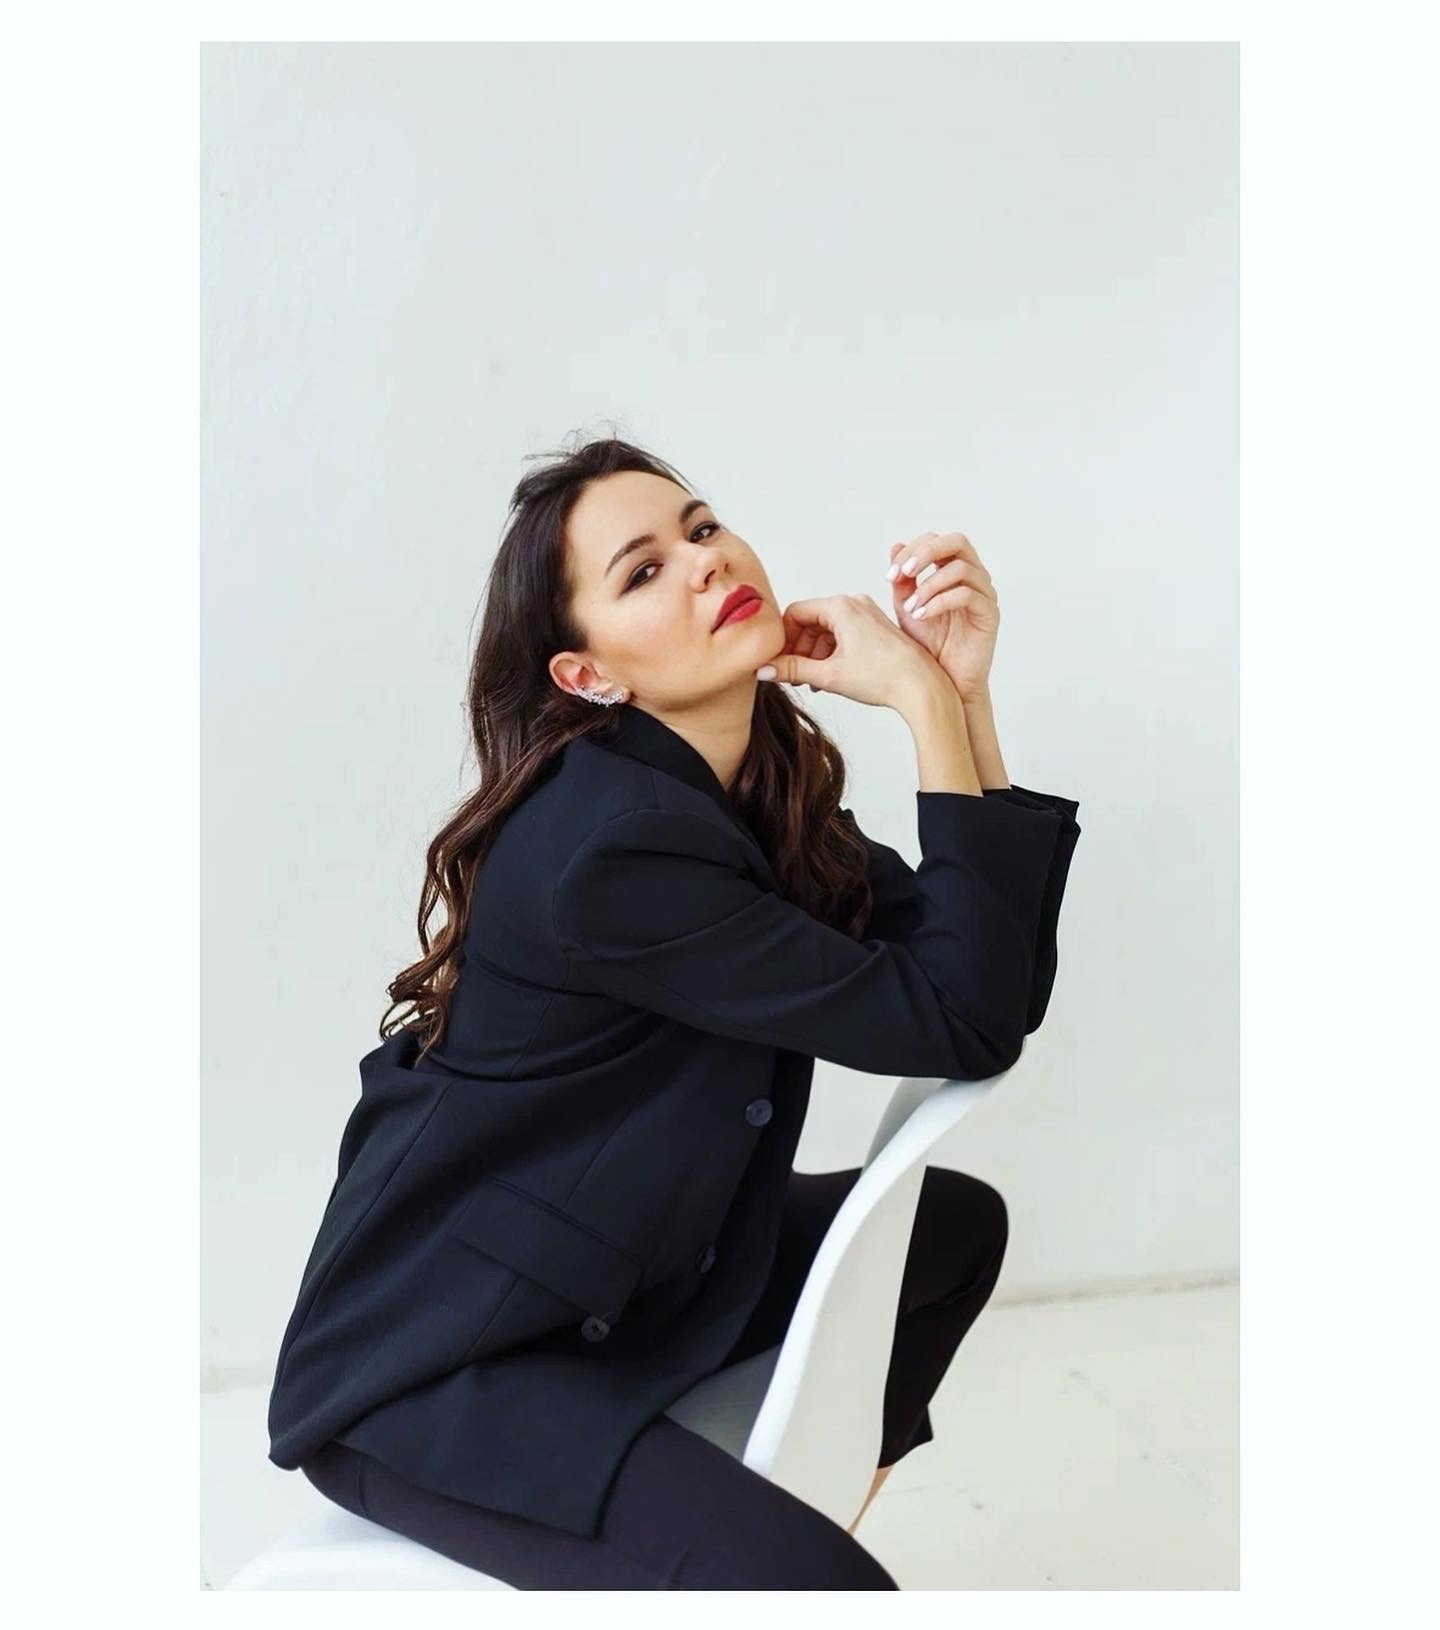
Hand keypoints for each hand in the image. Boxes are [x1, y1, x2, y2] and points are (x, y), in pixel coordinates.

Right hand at [758, 593, 939, 710]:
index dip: (783, 639)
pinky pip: (842, 635)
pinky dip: (830, 653)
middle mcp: (853, 604)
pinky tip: (828, 677)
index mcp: (841, 606)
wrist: (923, 687)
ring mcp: (866, 615)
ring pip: (825, 630)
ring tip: (811, 681)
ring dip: (813, 654)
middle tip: (792, 675)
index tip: (779, 662)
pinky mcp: (875, 628)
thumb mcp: (829, 675)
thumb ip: (793, 670)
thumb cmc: (884, 677)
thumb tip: (764, 669)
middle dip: (798, 648)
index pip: (795, 613)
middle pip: (810, 621)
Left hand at [886, 532, 999, 703]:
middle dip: (925, 553)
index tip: (890, 574)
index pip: (936, 540)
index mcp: (952, 571)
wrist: (946, 683)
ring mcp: (984, 594)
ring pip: (961, 569)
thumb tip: (895, 546)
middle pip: (956, 542)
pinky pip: (968, 596)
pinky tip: (922, 616)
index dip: (912, 549)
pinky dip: (940, 602)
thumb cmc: (929, 647)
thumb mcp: (908, 609)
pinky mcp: (989, 615)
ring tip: (911, 607)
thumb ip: (903, 581)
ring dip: (929, 585)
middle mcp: (973, 577)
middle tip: (903, 573)